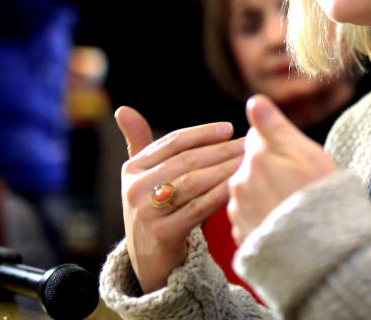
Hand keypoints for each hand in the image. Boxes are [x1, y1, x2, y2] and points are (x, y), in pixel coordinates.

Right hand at [116, 106, 243, 292]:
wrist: (150, 261)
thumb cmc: (154, 210)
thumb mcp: (143, 177)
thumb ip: (139, 143)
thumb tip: (123, 109)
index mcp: (132, 168)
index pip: (173, 142)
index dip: (203, 133)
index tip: (230, 128)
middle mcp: (134, 188)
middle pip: (186, 160)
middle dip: (220, 149)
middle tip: (247, 143)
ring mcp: (146, 212)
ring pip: (194, 181)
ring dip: (225, 168)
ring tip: (248, 161)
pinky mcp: (163, 234)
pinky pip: (199, 207)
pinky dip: (221, 194)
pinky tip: (239, 185)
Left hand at [228, 95, 337, 245]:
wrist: (320, 252)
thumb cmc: (320, 198)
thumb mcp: (307, 153)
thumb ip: (275, 125)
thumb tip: (253, 101)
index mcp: (257, 155)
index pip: (258, 135)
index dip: (279, 144)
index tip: (296, 159)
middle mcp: (240, 180)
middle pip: (252, 163)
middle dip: (269, 168)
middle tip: (297, 184)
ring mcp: (239, 209)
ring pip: (249, 189)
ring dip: (264, 193)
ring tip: (291, 206)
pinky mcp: (241, 234)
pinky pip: (249, 216)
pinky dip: (262, 216)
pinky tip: (282, 223)